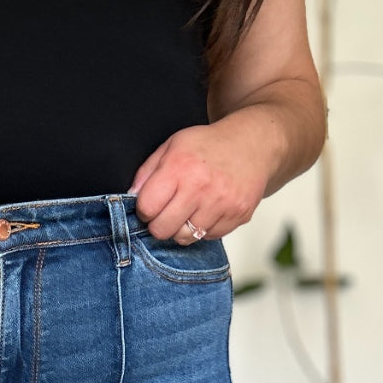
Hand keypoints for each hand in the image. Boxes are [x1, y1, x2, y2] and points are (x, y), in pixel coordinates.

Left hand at [129, 117, 271, 244]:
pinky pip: (208, 237)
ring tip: (189, 210)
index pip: (147, 208)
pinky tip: (208, 209)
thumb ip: (147, 173)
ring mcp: (222, 204)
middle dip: (159, 224)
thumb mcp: (173, 146)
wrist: (253, 143)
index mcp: (180, 167)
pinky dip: (204, 228)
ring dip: (182, 228)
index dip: (144, 209)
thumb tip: (129, 198)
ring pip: (185, 238)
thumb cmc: (208, 145)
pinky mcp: (237, 216)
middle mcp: (201, 187)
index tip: (151, 204)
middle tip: (167, 211)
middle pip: (162, 230)